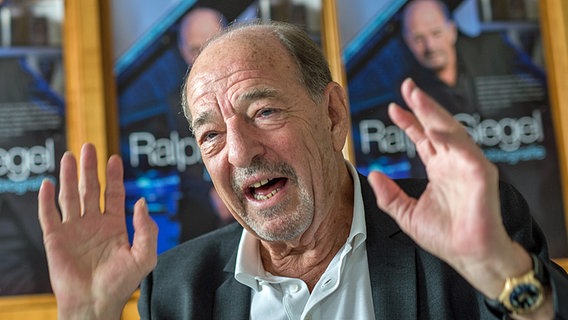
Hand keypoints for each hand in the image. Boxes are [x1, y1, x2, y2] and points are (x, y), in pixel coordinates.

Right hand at [38, 143, 157, 319]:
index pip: (115, 194)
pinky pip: (49, 215)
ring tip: (70, 156)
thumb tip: (141, 201)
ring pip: (70, 196)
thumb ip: (146, 228)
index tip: (114, 158)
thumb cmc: (121, 283)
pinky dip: (47, 199)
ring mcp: (74, 230)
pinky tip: (49, 183)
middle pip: (91, 189)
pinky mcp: (56, 239)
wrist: (95, 303)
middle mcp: (93, 223)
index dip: (115, 176)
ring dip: (69, 176)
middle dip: (90, 168)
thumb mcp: (144, 256)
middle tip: (89, 147)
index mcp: (114, 225)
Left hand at [367, 79, 531, 297]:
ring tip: (417, 96)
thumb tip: (371, 174)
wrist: (468, 256)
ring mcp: (468, 166)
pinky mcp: (481, 174)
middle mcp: (454, 163)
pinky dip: (450, 138)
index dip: (408, 122)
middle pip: (437, 127)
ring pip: (451, 131)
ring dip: (434, 113)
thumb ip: (389, 195)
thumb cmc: (445, 237)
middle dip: (422, 106)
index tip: (392, 108)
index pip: (422, 138)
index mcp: (439, 169)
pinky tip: (433, 128)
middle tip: (407, 86)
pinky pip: (466, 151)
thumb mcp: (406, 214)